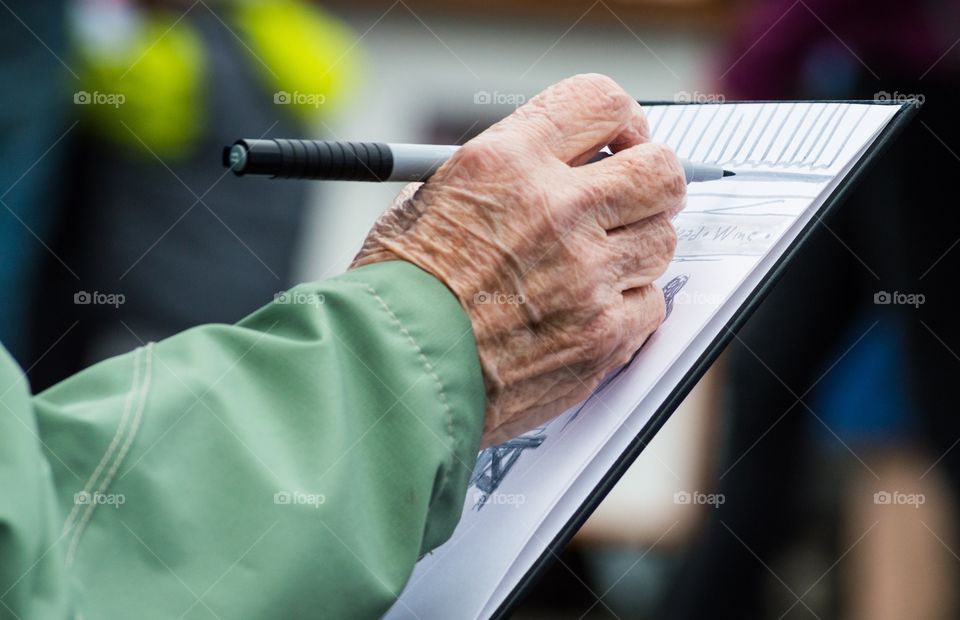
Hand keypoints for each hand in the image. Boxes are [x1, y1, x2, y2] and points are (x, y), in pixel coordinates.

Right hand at [352, 74, 684, 446]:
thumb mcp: (426, 201)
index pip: (603, 101)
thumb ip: (499, 175)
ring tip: (594, 265)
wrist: (391, 373)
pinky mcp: (602, 335)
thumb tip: (549, 165)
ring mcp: (586, 275)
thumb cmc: (395, 292)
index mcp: (505, 162)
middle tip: (631, 198)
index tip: (622, 140)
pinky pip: (651, 303)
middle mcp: (555, 209)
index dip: (624, 120)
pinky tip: (588, 311)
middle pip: (660, 169)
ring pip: (662, 238)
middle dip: (651, 180)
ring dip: (636, 247)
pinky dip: (628, 306)